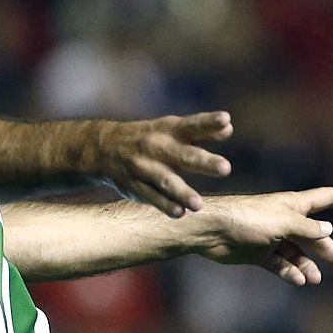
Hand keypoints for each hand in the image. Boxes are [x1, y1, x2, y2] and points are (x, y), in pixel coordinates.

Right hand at [88, 112, 233, 217]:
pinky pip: (150, 197)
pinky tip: (179, 213)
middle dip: (204, 162)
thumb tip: (228, 128)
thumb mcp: (171, 128)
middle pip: (184, 155)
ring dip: (182, 192)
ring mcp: (144, 168)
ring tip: (199, 205)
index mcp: (170, 130)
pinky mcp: (135, 186)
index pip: (193, 125)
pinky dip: (164, 205)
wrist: (103, 148)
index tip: (226, 119)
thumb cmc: (150, 138)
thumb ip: (202, 130)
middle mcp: (157, 147)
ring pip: (165, 181)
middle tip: (225, 168)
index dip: (209, 123)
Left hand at [194, 186, 332, 283]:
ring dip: (308, 266)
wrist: (211, 231)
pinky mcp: (257, 253)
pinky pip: (279, 265)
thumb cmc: (246, 218)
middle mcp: (284, 221)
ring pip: (297, 254)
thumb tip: (329, 230)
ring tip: (315, 279)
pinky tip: (299, 280)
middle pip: (316, 237)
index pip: (323, 198)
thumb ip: (306, 228)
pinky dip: (289, 272)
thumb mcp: (282, 221)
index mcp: (292, 206)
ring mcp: (271, 238)